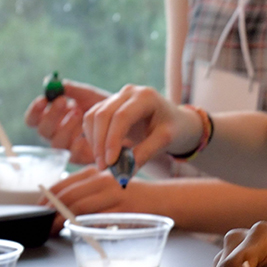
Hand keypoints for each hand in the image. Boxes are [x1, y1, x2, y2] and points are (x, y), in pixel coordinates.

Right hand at [24, 79, 110, 164]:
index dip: (35, 111)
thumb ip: (73, 89)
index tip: (44, 99)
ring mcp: (68, 147)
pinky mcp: (81, 158)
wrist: (124, 122)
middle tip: (65, 101)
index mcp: (53, 119)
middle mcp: (57, 134)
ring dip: (65, 126)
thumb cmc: (102, 107)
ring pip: (56, 143)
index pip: (33, 119)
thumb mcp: (88, 95)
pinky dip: (77, 144)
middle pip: (42, 131)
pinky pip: (73, 155)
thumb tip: (58, 83)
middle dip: (51, 115)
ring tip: (79, 112)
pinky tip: (84, 135)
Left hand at [45, 167, 145, 229]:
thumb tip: (60, 209)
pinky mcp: (124, 209)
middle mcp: (104, 179)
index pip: (63, 184)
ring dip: (62, 222)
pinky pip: (98, 220)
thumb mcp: (109, 187)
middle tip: (43, 225)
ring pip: (79, 208)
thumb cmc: (135, 197)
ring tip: (54, 231)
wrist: (166, 199)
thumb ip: (88, 193)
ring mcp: (114, 194)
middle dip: (50, 213)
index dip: (45, 199)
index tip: (37, 211)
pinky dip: (84, 227)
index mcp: (97, 173)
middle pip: (67, 197)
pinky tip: (78, 233)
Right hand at [81, 84, 198, 170]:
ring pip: (93, 116)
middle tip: (103, 167)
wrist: (175, 121)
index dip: (112, 140)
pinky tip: (102, 153)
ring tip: (103, 163)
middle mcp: (129, 92)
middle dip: (100, 143)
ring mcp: (117, 96)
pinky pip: (92, 119)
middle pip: (103, 115)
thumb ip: (145, 154)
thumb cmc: (174, 129)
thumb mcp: (165, 141)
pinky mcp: (108, 104)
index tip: (110, 163)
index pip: (121, 117)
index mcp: (146, 97)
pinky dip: (93, 137)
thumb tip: (124, 173)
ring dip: (94, 141)